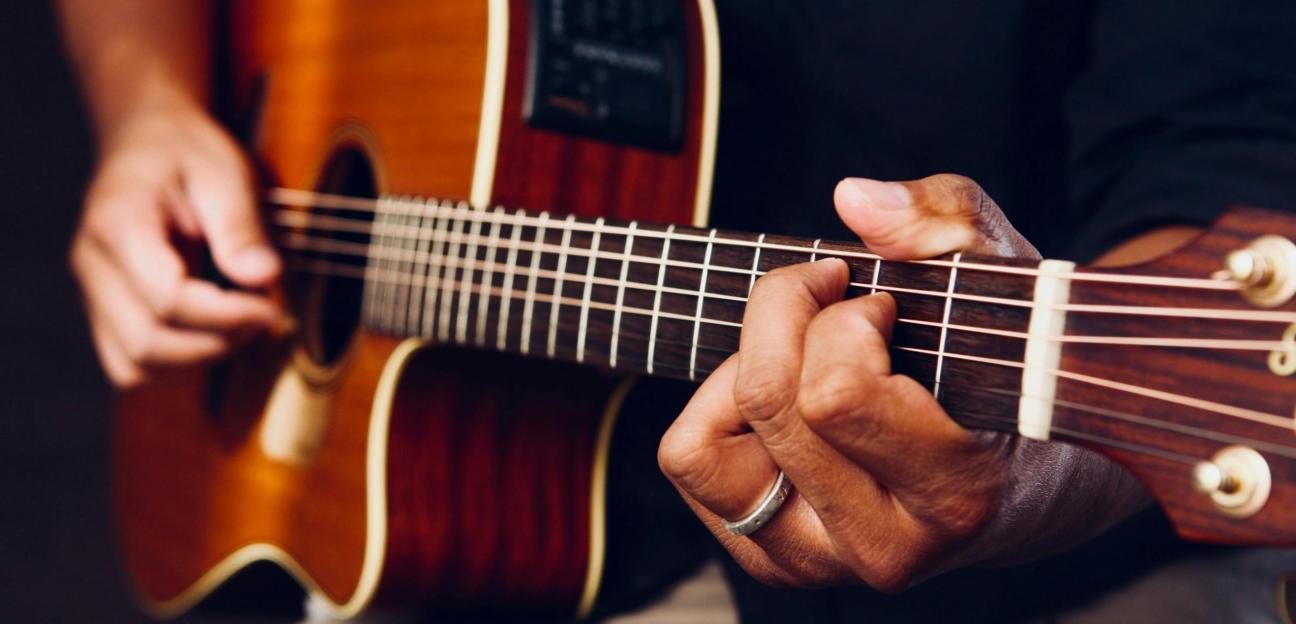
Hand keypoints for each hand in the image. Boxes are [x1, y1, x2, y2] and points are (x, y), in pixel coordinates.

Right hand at [69, 106, 281, 387]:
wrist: (148, 139)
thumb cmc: (188, 152)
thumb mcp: (226, 172)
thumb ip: (241, 226)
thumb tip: (264, 277)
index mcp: (118, 224)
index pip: (167, 299)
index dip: (226, 315)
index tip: (271, 305)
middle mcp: (92, 265)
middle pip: (147, 341)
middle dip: (217, 341)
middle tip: (265, 315)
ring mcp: (92, 292)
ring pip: (134, 364)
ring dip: (198, 357)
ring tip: (242, 322)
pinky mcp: (104, 310)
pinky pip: (131, 363)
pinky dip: (175, 361)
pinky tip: (215, 331)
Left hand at [658, 175, 1147, 589]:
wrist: (1031, 485)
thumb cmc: (1013, 368)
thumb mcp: (1004, 274)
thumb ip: (945, 222)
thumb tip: (852, 199)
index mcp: (955, 493)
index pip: (833, 394)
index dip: (841, 319)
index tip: (877, 302)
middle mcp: (883, 547)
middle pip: (767, 401)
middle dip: (786, 318)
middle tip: (833, 303)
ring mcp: (819, 564)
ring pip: (701, 448)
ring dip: (739, 374)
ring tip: (802, 357)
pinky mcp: (772, 562)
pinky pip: (690, 463)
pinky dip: (717, 411)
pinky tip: (783, 399)